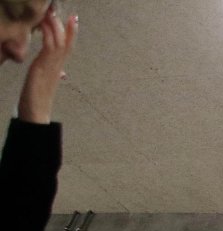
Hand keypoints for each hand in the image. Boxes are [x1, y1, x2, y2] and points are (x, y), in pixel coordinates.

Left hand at [18, 7, 77, 123]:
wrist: (36, 113)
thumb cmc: (38, 101)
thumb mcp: (46, 84)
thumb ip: (54, 75)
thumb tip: (63, 74)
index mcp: (58, 69)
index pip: (67, 48)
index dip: (72, 34)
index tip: (75, 19)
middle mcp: (57, 66)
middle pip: (66, 43)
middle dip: (68, 27)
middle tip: (69, 13)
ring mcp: (51, 66)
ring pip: (59, 43)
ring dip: (57, 27)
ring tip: (54, 14)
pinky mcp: (43, 67)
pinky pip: (49, 47)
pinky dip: (50, 35)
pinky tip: (46, 26)